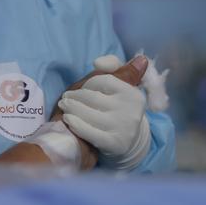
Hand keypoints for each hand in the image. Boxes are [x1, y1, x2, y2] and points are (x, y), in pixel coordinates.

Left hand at [58, 55, 150, 169]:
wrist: (114, 145)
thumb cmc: (108, 110)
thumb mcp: (114, 89)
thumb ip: (118, 70)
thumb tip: (140, 59)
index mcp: (133, 94)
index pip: (102, 80)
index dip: (88, 83)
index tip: (82, 87)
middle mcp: (132, 110)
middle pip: (92, 96)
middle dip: (75, 97)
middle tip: (65, 99)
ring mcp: (124, 128)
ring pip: (87, 112)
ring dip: (70, 109)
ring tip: (65, 107)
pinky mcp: (114, 144)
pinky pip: (88, 131)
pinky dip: (75, 123)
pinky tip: (68, 120)